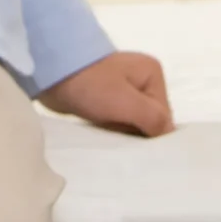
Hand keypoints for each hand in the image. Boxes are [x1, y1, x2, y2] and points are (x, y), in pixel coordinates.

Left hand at [39, 50, 173, 136]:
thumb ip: (153, 119)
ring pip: (132, 122)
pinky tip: (104, 138)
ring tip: (112, 144)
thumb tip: (170, 135)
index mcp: (152, 73)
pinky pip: (117, 120)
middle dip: (137, 135)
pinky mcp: (105, 97)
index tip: (138, 149)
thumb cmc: (91, 85)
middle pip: (149, 119)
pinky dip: (112, 131)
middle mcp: (141, 78)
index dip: (151, 134)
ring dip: (123, 135)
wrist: (50, 72)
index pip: (163, 115)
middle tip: (124, 149)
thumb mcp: (126, 102)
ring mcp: (122, 87)